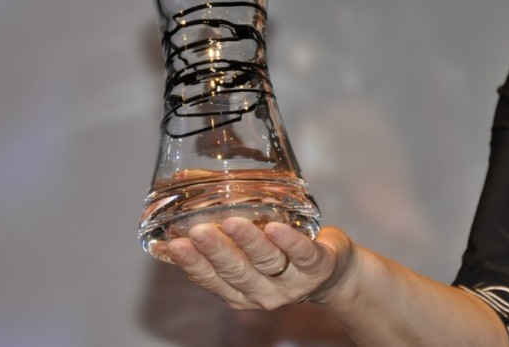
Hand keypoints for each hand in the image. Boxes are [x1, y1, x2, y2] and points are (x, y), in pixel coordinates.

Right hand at [166, 218, 354, 310]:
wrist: (333, 271)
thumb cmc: (280, 254)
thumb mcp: (247, 257)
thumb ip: (220, 242)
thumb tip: (175, 216)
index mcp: (240, 292)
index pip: (212, 280)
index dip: (193, 264)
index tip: (175, 245)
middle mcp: (264, 292)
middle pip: (237, 272)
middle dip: (216, 251)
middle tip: (198, 232)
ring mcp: (292, 282)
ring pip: (267, 261)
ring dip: (248, 243)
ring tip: (232, 223)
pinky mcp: (318, 265)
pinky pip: (302, 254)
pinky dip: (289, 240)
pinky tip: (275, 227)